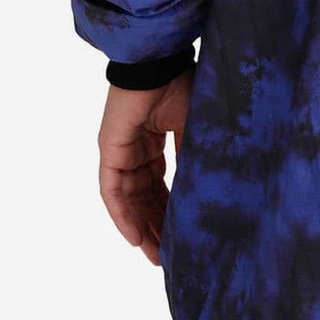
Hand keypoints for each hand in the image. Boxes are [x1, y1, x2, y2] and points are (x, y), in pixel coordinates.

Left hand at [97, 71, 192, 266]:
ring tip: (155, 255)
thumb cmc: (182, 87)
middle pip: (143, 197)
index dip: (171, 210)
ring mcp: (121, 152)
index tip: (184, 234)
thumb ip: (197, 158)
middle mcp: (136, 151)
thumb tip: (209, 193)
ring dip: (141, 228)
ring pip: (128, 200)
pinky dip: (122, 216)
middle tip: (168, 255)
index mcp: (156, 141)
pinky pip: (113, 192)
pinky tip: (134, 238)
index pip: (161, 185)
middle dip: (156, 226)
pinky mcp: (110, 152)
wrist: (158, 64)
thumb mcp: (197, 129)